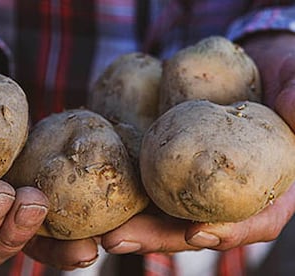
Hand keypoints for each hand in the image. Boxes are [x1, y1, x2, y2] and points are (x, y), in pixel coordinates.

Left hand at [19, 33, 294, 268]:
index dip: (229, 231)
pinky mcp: (162, 160)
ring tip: (94, 229)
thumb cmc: (280, 74)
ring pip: (159, 210)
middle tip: (118, 240)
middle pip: (191, 224)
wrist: (245, 62)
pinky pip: (141, 178)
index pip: (254, 219)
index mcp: (264, 186)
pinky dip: (116, 188)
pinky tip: (87, 192)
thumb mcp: (294, 79)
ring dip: (127, 223)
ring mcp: (189, 180)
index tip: (198, 234)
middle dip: (155, 237)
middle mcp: (222, 192)